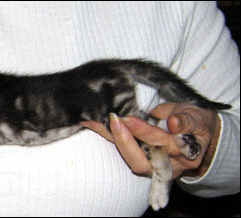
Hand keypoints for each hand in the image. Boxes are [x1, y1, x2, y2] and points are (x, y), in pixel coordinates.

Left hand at [80, 103, 220, 177]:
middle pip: (139, 161)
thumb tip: (173, 124)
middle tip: (111, 120)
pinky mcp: (140, 157)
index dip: (143, 132)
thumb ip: (187, 120)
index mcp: (183, 154)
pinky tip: (90, 123)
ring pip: (128, 157)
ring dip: (110, 138)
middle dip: (123, 141)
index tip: (127, 118)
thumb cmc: (198, 123)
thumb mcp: (199, 117)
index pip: (160, 144)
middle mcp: (165, 164)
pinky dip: (106, 135)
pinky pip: (122, 149)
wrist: (200, 135)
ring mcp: (151, 164)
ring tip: (93, 121)